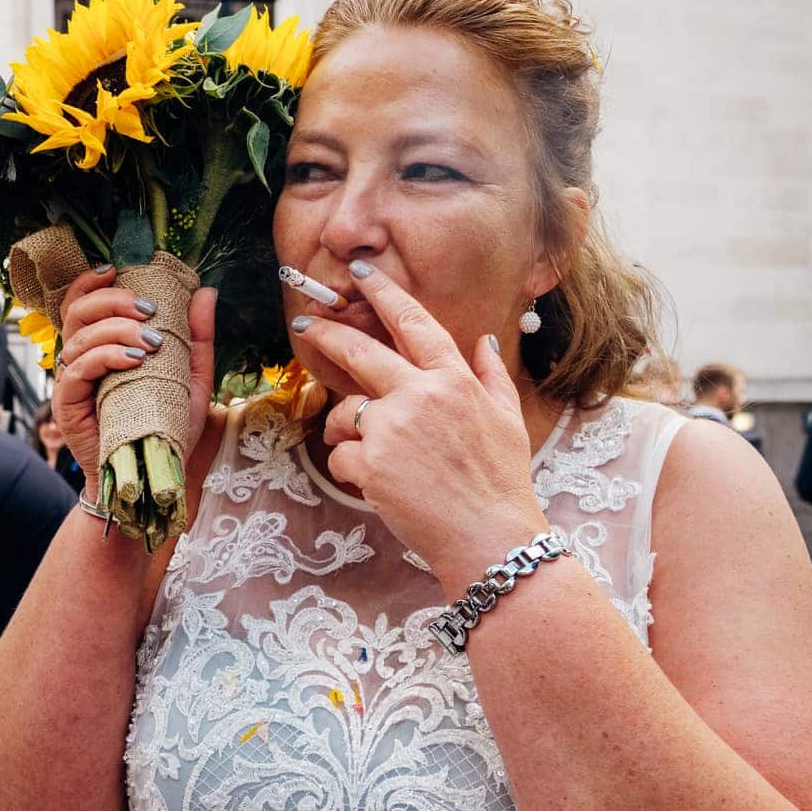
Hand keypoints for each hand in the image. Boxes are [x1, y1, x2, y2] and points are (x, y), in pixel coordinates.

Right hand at [50, 265, 216, 494]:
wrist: (153, 476)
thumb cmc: (166, 428)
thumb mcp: (189, 378)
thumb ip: (196, 338)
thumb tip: (205, 291)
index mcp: (101, 346)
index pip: (82, 303)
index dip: (91, 281)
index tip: (117, 270)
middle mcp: (81, 359)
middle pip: (77, 311)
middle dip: (112, 301)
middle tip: (148, 311)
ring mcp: (71, 382)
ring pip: (78, 337)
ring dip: (114, 330)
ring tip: (148, 343)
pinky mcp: (67, 405)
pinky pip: (76, 370)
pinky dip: (103, 357)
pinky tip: (132, 360)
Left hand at [294, 260, 547, 593]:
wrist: (490, 537)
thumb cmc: (501, 483)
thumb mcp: (508, 420)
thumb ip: (490, 376)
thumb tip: (482, 340)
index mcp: (454, 381)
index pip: (414, 324)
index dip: (385, 294)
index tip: (360, 273)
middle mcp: (421, 395)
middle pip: (361, 352)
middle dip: (327, 334)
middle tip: (304, 324)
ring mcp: (393, 428)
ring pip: (346, 413)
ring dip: (351, 433)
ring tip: (382, 462)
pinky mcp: (371, 464)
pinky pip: (340, 456)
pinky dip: (353, 472)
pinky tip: (380, 487)